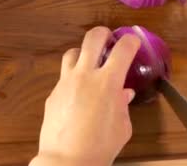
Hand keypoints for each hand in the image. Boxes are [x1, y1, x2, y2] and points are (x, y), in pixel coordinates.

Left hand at [29, 27, 140, 165]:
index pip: (123, 49)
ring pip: (72, 52)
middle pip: (93, 38)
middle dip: (103, 33)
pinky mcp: (53, 93)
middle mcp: (85, 75)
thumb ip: (123, 105)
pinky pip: (64, 76)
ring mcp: (66, 82)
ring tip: (90, 62)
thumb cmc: (100, 147)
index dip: (131, 41)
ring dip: (84, 53)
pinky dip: (73, 77)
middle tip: (109, 40)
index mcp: (108, 82)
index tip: (133, 42)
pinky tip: (78, 92)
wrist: (67, 160)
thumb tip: (123, 93)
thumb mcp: (122, 127)